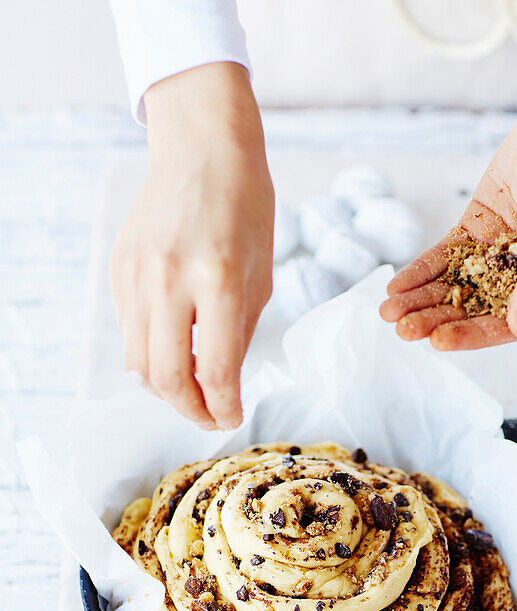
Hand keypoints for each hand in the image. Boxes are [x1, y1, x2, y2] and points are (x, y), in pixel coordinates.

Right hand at [110, 62, 273, 428]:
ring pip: (139, 365)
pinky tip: (174, 350)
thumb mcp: (261, 276)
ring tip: (191, 391)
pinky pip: (130, 333)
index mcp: (218, 281)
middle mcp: (171, 280)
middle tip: (209, 417)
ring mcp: (138, 275)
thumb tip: (222, 388)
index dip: (224, 408)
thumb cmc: (245, 209)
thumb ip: (238, 336)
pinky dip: (151, 355)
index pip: (216, 372)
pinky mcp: (118, 270)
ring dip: (166, 390)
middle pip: (167, 379)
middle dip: (190, 411)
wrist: (203, 148)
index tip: (232, 418)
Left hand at [380, 49, 516, 350]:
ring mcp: (497, 251)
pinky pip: (444, 256)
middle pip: (474, 309)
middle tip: (404, 330)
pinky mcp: (477, 225)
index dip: (473, 335)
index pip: (508, 324)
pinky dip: (420, 271)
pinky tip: (396, 286)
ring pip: (454, 286)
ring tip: (389, 314)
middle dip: (437, 321)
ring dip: (422, 301)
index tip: (439, 341)